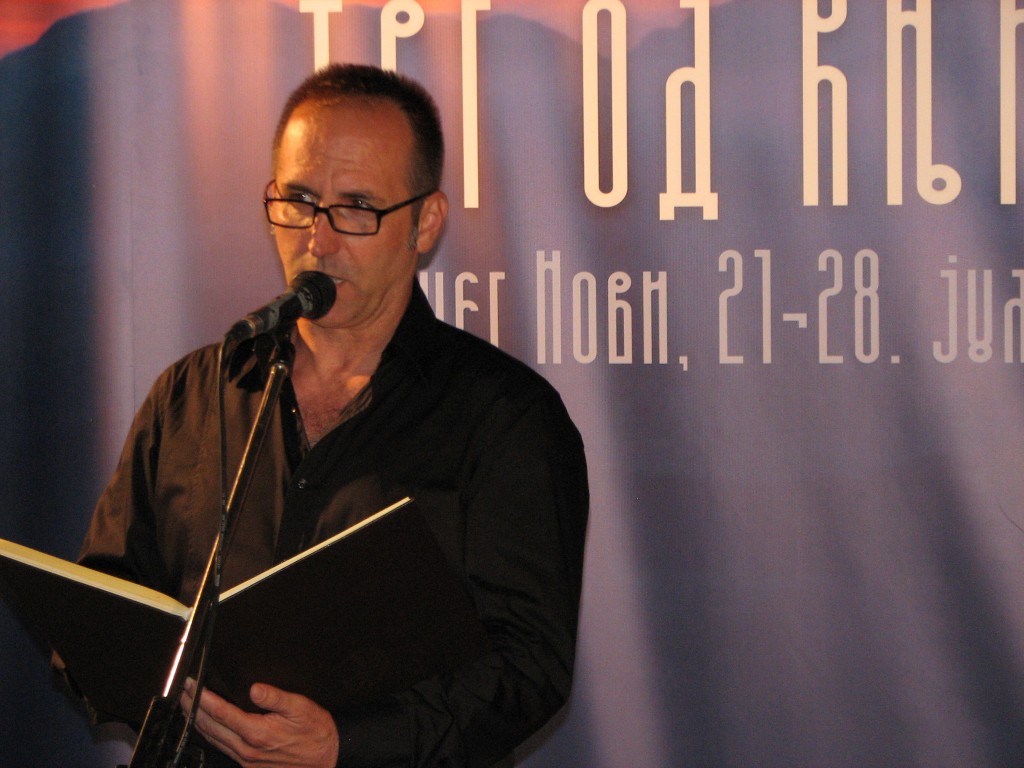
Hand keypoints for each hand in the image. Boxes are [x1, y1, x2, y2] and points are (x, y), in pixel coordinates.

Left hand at [182, 678, 339, 766]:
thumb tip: (254, 688)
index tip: (191, 684)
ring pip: (212, 740)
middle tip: (183, 691)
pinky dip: (210, 735)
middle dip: (192, 708)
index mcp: (257, 732)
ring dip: (198, 721)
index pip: (220, 712)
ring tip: (188, 706)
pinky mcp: (249, 766)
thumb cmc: (316, 733)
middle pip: (210, 727)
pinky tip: (208, 727)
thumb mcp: (301, 708)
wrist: (325, 760)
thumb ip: (276, 697)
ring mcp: (246, 760)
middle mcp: (247, 749)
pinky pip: (222, 749)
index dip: (202, 697)